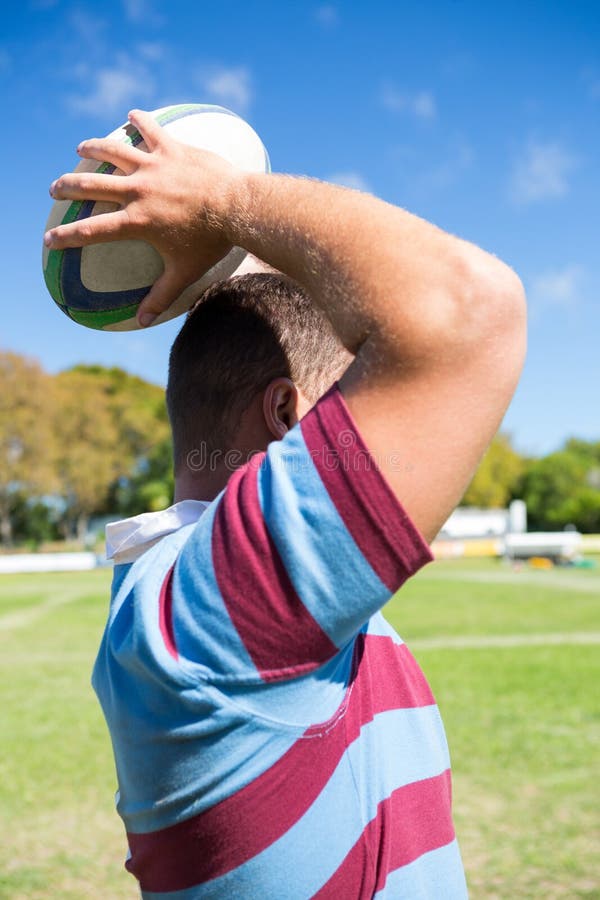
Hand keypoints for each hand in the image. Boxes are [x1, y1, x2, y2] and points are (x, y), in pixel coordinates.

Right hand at [45, 109, 239, 326]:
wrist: (237, 207)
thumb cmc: (211, 243)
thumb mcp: (184, 273)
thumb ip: (161, 296)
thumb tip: (143, 322)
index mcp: (136, 221)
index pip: (92, 232)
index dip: (67, 236)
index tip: (49, 240)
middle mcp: (138, 191)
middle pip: (91, 185)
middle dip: (68, 187)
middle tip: (55, 188)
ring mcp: (154, 166)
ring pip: (113, 151)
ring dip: (94, 148)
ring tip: (81, 147)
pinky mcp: (172, 149)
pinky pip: (151, 129)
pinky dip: (140, 120)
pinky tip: (133, 114)